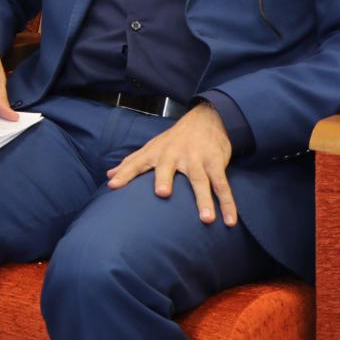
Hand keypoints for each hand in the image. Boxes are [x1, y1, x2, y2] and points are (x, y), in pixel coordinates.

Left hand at [106, 103, 236, 225]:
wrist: (206, 119)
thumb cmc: (174, 139)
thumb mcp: (152, 147)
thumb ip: (132, 162)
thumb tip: (109, 175)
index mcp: (156, 151)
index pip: (136, 162)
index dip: (124, 173)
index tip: (112, 185)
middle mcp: (174, 153)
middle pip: (168, 166)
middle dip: (164, 178)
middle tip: (162, 194)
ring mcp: (196, 158)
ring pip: (200, 179)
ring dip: (204, 200)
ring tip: (207, 219)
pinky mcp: (215, 162)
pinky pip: (222, 185)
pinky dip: (228, 203)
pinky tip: (230, 220)